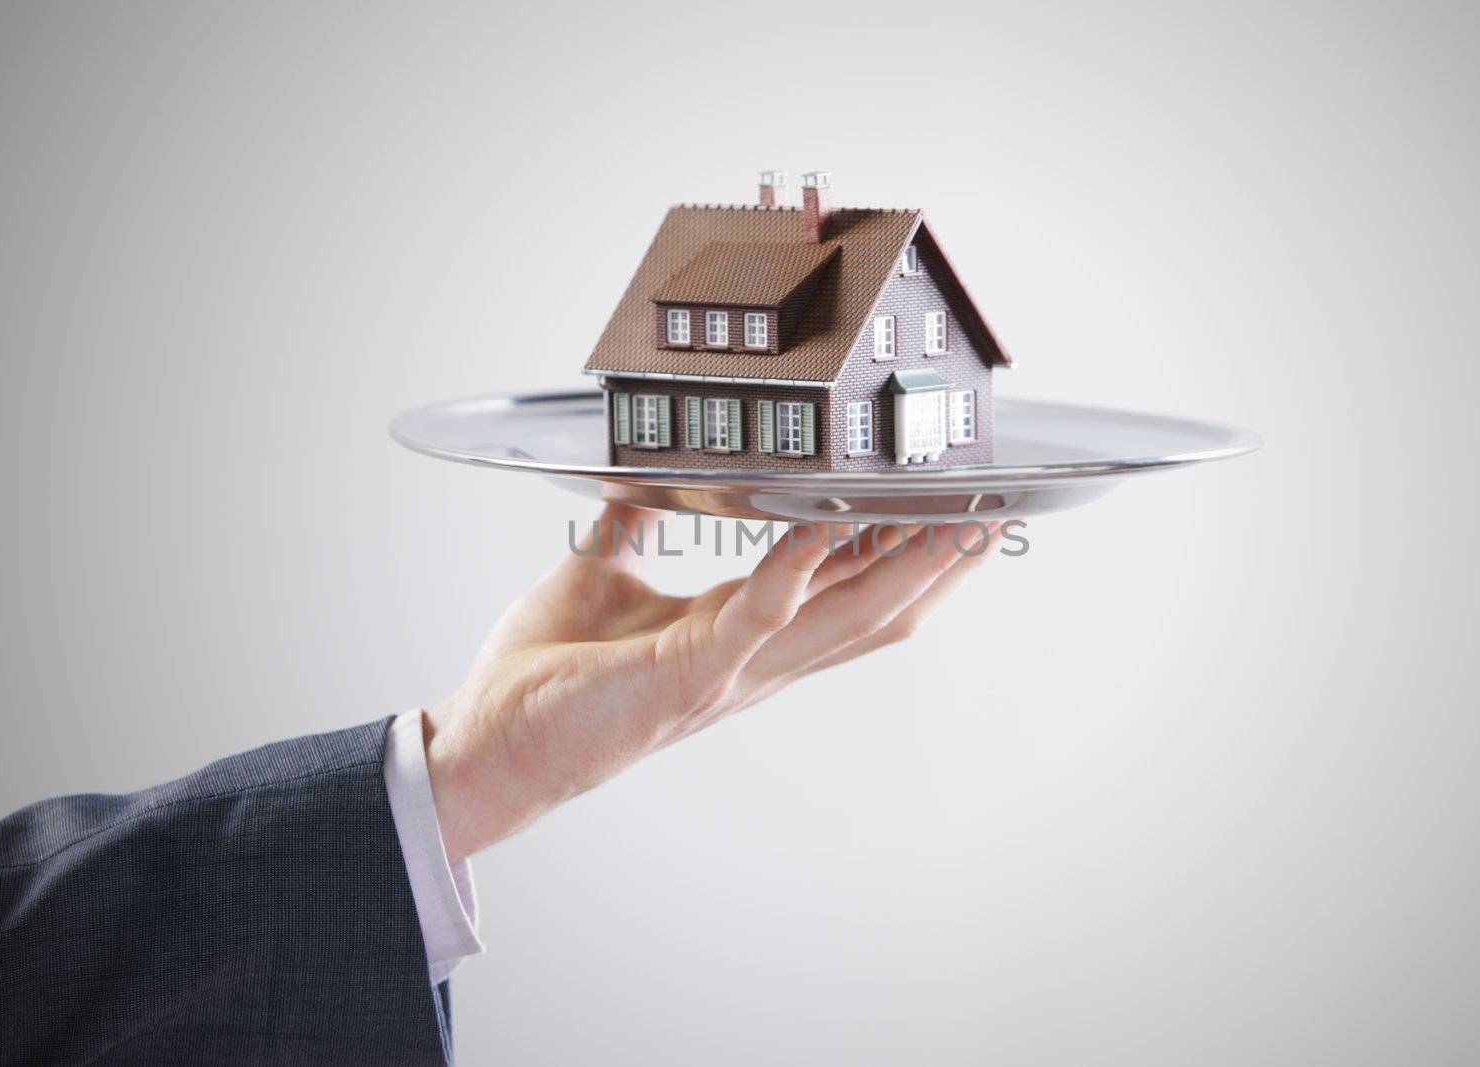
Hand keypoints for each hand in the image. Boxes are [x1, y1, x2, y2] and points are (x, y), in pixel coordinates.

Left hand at [424, 504, 997, 861]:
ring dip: (901, 566)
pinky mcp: (688, 675)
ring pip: (841, 619)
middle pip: (874, 613)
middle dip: (937, 564)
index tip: (949, 508)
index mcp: (742, 635)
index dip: (904, 554)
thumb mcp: (599, 574)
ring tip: (950, 514)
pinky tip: (824, 521)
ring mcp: (728, 673)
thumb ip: (633, 525)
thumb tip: (641, 473)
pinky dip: (794, 569)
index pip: (846, 593)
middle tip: (994, 511)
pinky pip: (757, 618)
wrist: (486, 740)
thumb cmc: (543, 672)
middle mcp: (753, 660)